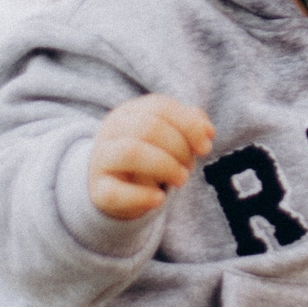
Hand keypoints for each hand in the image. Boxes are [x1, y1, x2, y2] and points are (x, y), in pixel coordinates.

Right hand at [89, 95, 216, 220]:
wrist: (112, 186)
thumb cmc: (148, 156)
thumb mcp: (169, 136)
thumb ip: (190, 126)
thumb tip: (208, 132)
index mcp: (130, 112)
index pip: (161, 107)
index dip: (189, 125)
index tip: (205, 147)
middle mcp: (112, 130)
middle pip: (148, 127)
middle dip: (178, 147)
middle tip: (189, 167)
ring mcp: (102, 159)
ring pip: (131, 152)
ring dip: (164, 165)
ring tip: (181, 179)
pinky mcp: (99, 190)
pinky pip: (116, 191)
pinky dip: (142, 196)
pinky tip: (159, 199)